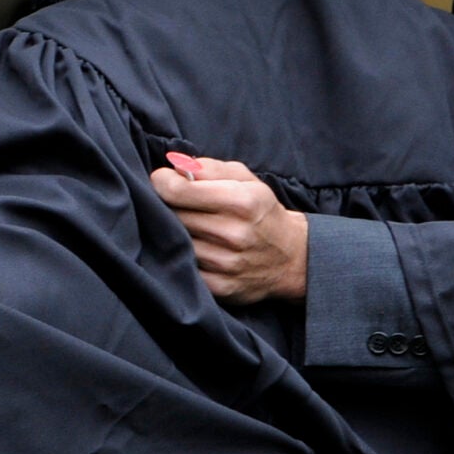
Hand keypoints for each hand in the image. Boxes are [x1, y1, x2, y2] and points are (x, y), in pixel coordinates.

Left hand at [151, 152, 306, 304]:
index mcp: (241, 201)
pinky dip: (180, 258)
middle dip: (167, 206)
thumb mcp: (245, 180)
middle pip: (171, 216)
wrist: (291, 257)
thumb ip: (209, 168)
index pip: (177, 191)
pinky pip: (182, 268)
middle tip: (175, 205)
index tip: (164, 181)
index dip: (162, 182)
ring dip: (173, 234)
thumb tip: (174, 166)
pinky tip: (191, 250)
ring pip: (174, 243)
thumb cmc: (260, 211)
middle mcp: (234, 233)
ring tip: (186, 227)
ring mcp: (226, 263)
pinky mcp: (219, 286)